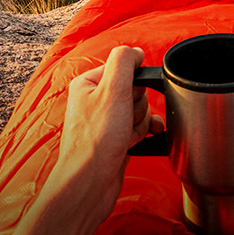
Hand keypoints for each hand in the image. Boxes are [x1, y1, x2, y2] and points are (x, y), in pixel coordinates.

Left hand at [6, 46, 163, 234]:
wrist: (90, 183)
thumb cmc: (95, 142)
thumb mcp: (112, 90)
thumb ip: (124, 62)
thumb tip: (136, 51)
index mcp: (88, 84)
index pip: (124, 68)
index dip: (133, 84)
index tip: (127, 98)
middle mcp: (94, 101)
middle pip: (135, 90)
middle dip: (138, 107)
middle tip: (124, 121)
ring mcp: (105, 122)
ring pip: (140, 111)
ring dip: (140, 124)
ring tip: (126, 137)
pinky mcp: (115, 140)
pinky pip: (139, 129)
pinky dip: (145, 134)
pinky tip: (143, 140)